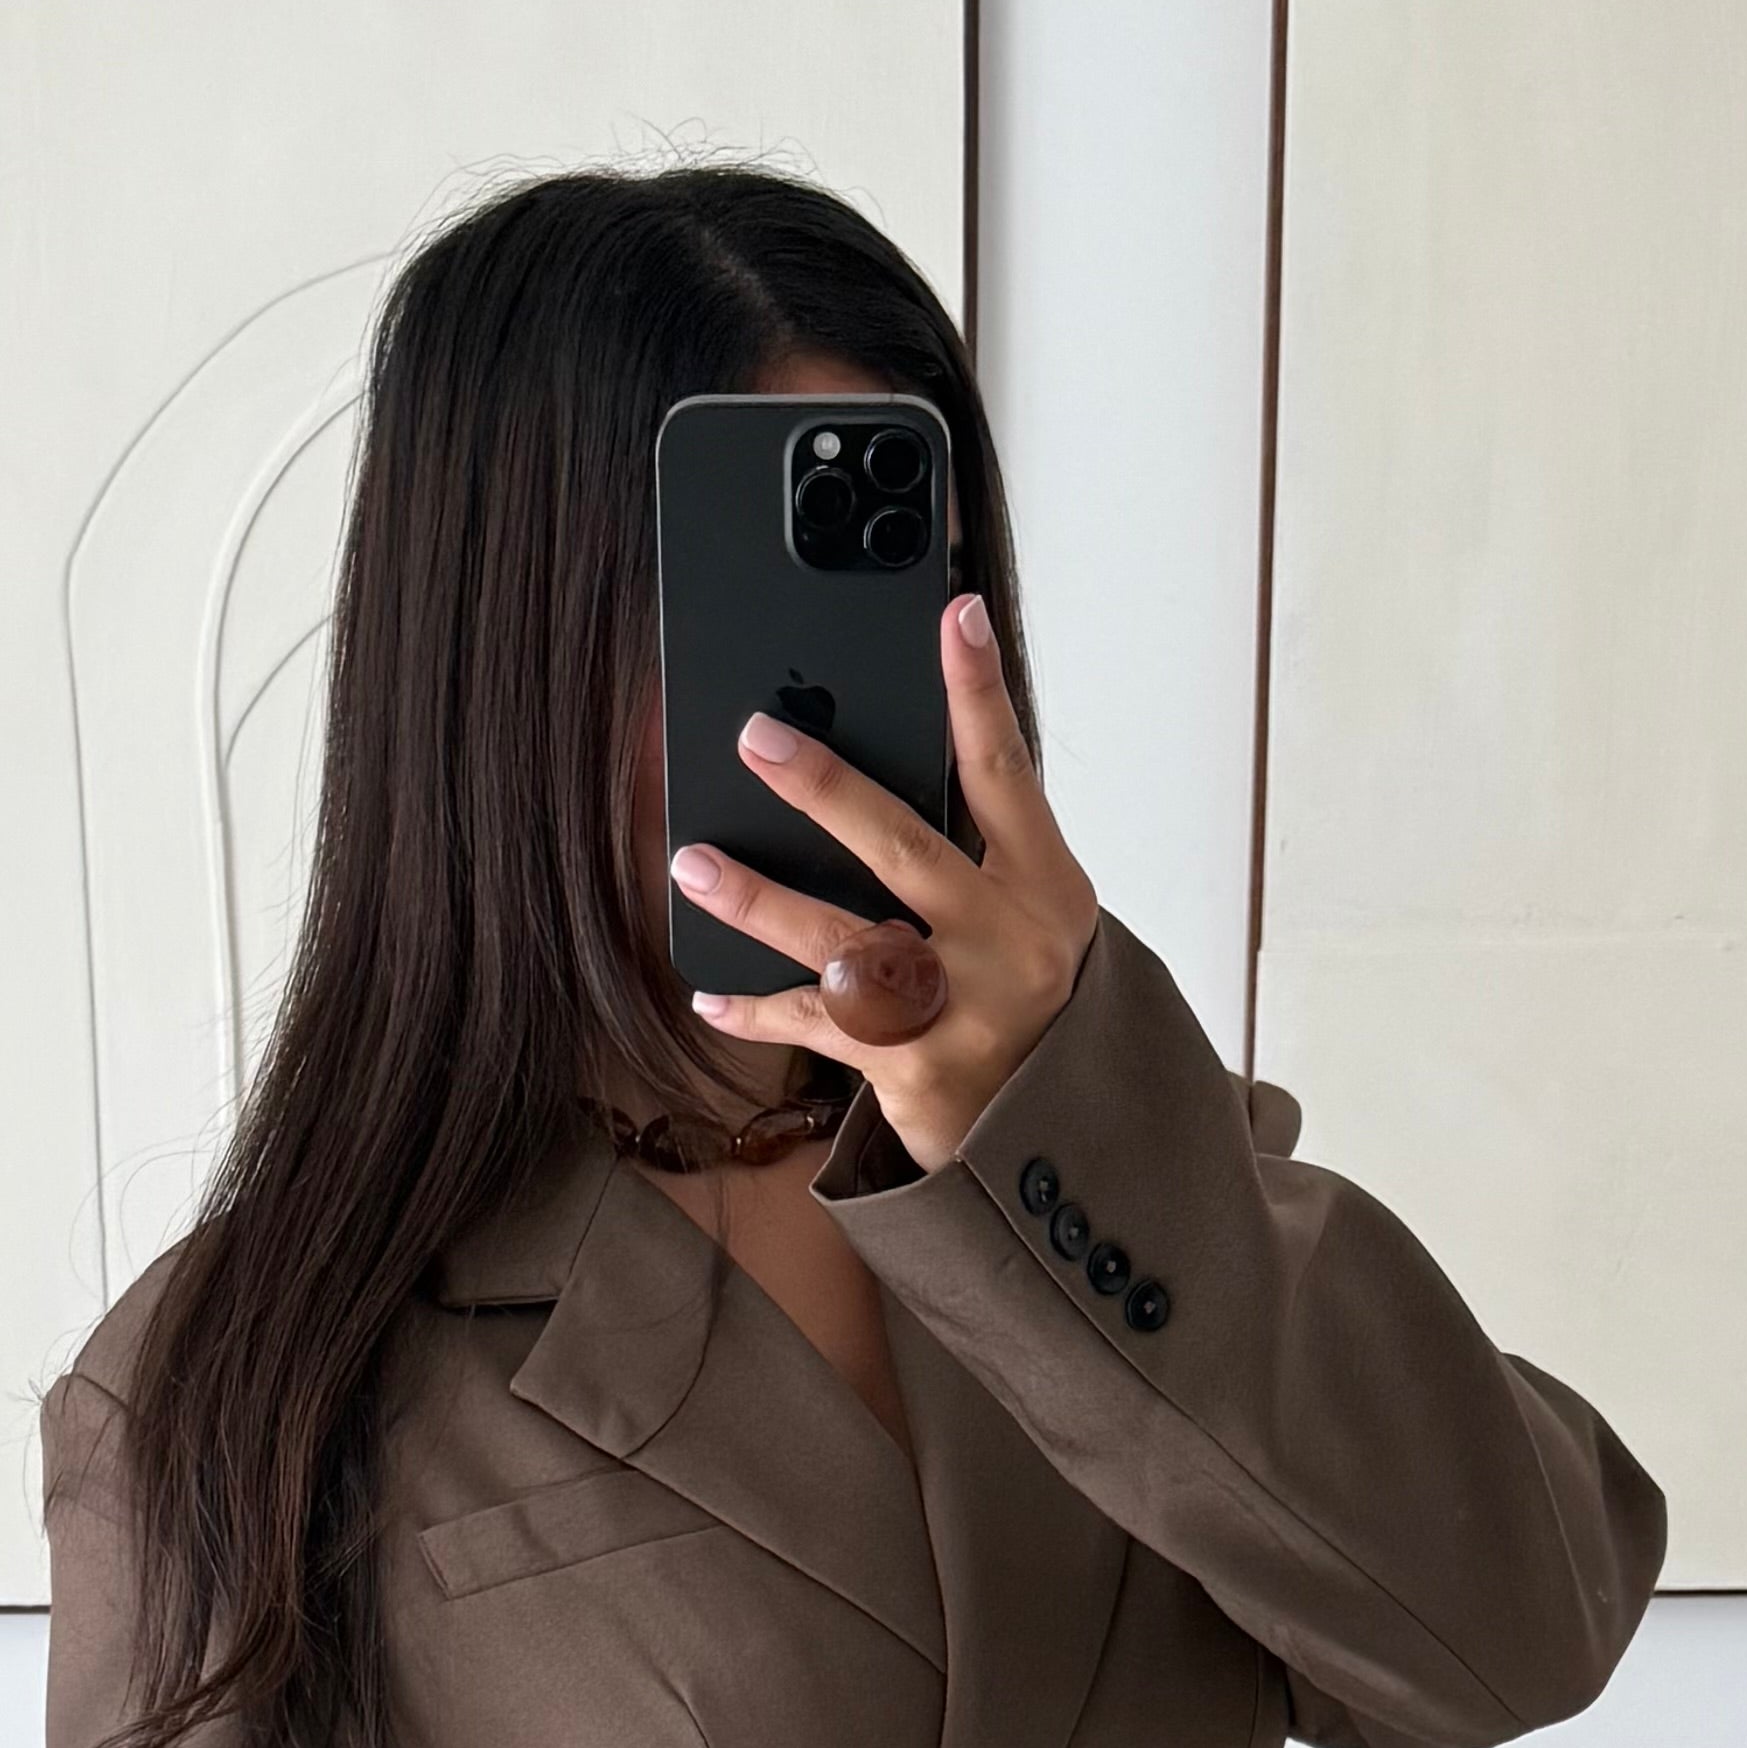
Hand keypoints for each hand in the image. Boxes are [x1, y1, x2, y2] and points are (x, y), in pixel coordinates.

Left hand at [671, 591, 1097, 1173]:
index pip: (1007, 771)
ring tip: (694, 863)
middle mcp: (1008, 943)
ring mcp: (961, 1010)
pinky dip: (757, 1012)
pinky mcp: (915, 1068)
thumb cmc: (1025, 1000)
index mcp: (1045, 886)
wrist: (1052, 1134)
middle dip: (825, 790)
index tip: (956, 613)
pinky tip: (708, 992)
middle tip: (757, 738)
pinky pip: (818, 1027)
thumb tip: (865, 768)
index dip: (979, 691)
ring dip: (759, 900)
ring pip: (844, 941)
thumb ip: (972, 851)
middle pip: (904, 850)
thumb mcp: (1028, 916)